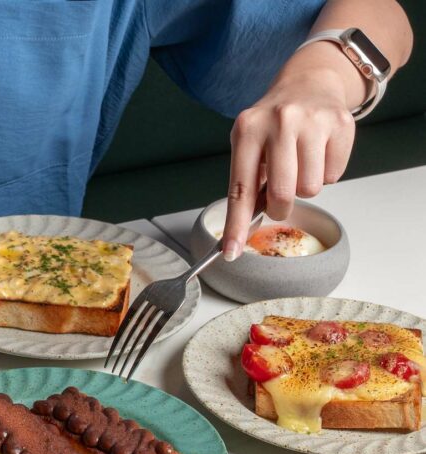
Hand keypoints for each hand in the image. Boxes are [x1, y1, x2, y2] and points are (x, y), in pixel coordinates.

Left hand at [222, 60, 355, 260]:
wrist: (308, 82)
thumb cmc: (273, 125)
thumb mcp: (249, 145)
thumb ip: (246, 185)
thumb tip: (241, 233)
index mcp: (248, 129)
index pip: (240, 189)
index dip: (237, 225)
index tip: (231, 252)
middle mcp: (280, 120)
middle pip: (282, 195)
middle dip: (281, 207)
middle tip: (280, 195)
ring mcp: (313, 120)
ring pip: (310, 189)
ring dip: (305, 186)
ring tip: (300, 162)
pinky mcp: (341, 124)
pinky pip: (334, 176)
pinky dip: (326, 172)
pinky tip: (318, 151)